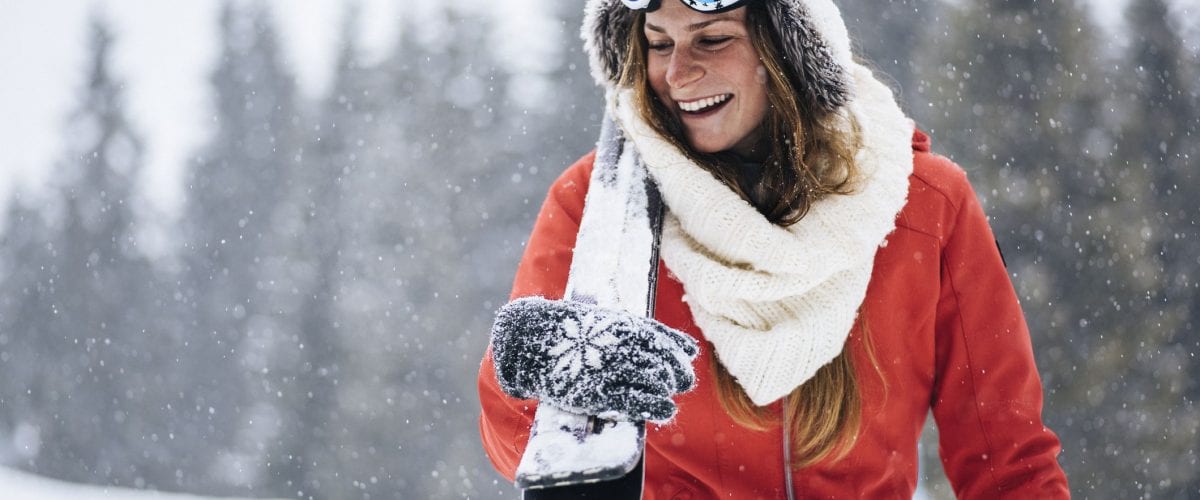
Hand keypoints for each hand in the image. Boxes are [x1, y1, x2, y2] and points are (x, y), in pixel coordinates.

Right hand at [490, 296, 698, 421]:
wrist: (528, 340)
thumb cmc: (570, 330)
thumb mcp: (606, 321)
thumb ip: (643, 331)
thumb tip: (689, 348)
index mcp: (622, 325)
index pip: (663, 340)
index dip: (678, 354)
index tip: (686, 362)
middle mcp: (619, 345)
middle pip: (663, 362)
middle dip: (677, 374)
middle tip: (682, 382)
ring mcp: (608, 368)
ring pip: (653, 381)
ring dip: (667, 389)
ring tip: (669, 394)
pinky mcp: (596, 392)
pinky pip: (635, 401)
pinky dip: (656, 406)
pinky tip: (665, 410)